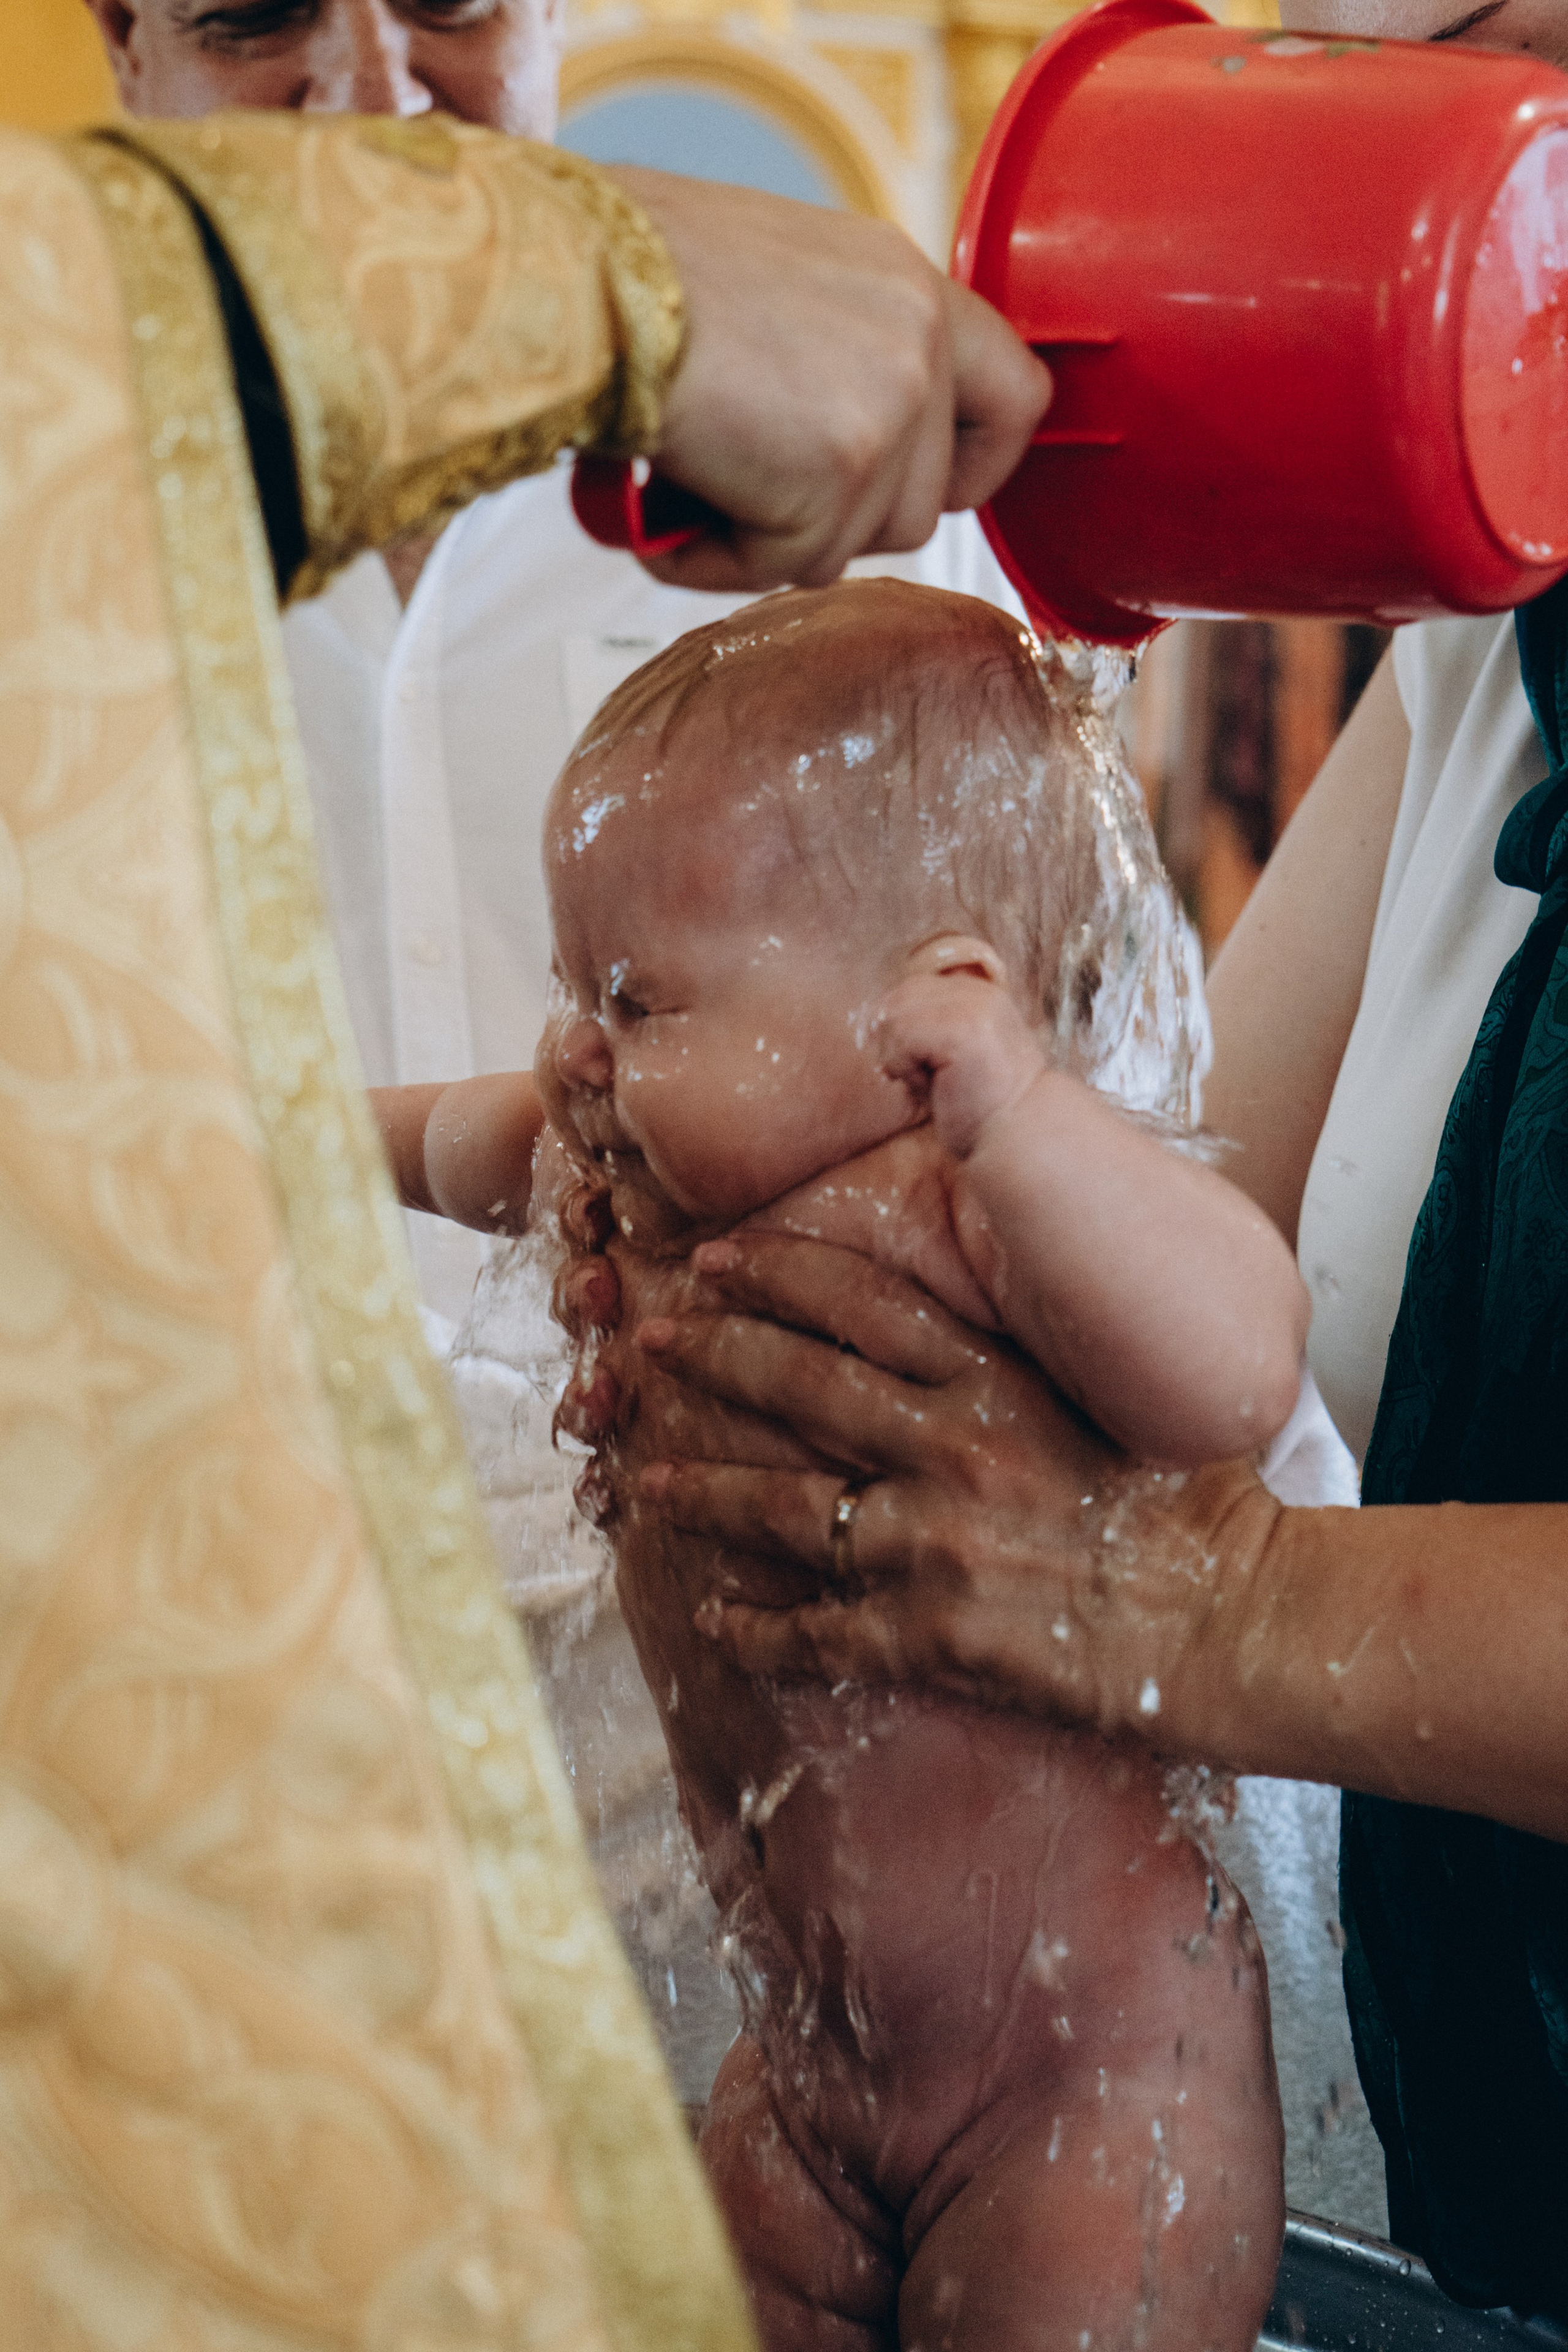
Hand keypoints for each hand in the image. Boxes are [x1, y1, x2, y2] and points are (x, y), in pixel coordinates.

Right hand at [605, 169, 1051, 591]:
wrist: (585, 280)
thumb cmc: (638, 273)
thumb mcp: (780, 284)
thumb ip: (839, 353)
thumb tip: (829, 436)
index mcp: (908, 283)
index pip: (1016, 396)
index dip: (977, 465)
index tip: (925, 488)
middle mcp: (918, 339)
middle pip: (924, 502)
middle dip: (838, 520)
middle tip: (750, 485)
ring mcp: (889, 410)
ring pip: (857, 544)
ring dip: (772, 536)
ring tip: (694, 479)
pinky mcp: (839, 477)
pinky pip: (790, 567)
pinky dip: (721, 557)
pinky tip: (670, 501)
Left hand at [633, 1232, 1285, 1748]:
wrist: (1237, 1618)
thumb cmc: (1201, 1510)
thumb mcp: (1118, 1405)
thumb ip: (1042, 1369)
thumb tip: (994, 1333)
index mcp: (999, 1381)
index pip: (862, 1304)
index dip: (779, 1274)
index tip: (717, 1257)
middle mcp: (952, 1446)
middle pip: (799, 1386)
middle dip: (712, 1357)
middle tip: (645, 1341)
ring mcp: (934, 1542)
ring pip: (785, 1506)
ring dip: (706, 1491)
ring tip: (646, 1481)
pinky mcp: (933, 1634)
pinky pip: (818, 1630)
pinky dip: (758, 1626)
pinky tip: (715, 1618)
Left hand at [876, 971, 1043, 1157]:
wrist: (1022, 1135)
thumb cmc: (984, 1108)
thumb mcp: (955, 1054)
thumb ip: (928, 1026)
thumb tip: (874, 1021)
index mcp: (975, 992)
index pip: (907, 991)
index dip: (902, 1034)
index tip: (931, 1068)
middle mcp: (974, 990)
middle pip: (895, 1001)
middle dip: (897, 1046)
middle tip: (930, 1078)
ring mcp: (970, 1005)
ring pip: (892, 1019)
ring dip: (901, 1061)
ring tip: (937, 1082)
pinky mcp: (961, 1028)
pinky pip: (900, 1039)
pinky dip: (907, 1070)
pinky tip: (938, 1086)